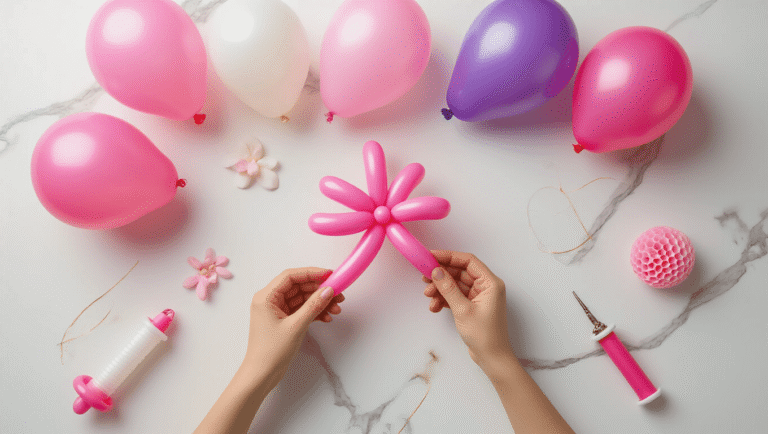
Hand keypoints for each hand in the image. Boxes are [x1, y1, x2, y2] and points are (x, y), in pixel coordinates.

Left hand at [243, 267, 344, 389]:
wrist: (261, 375)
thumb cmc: (271, 351)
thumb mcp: (296, 326)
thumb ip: (313, 306)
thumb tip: (328, 290)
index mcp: (266, 297)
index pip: (291, 276)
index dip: (311, 273)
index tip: (330, 275)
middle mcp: (270, 300)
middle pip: (298, 287)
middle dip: (319, 290)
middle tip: (338, 293)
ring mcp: (277, 311)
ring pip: (302, 299)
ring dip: (319, 302)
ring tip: (337, 308)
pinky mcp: (283, 321)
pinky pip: (301, 310)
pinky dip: (314, 312)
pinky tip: (327, 317)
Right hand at [423, 250, 513, 368]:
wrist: (491, 358)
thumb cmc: (484, 335)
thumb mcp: (463, 309)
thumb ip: (448, 288)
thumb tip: (436, 271)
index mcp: (490, 283)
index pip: (468, 261)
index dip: (449, 257)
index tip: (431, 256)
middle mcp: (486, 286)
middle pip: (460, 272)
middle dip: (441, 275)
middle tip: (424, 278)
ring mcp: (478, 296)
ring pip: (455, 284)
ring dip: (440, 289)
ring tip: (429, 297)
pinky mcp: (472, 305)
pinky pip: (455, 296)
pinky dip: (444, 299)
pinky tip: (435, 306)